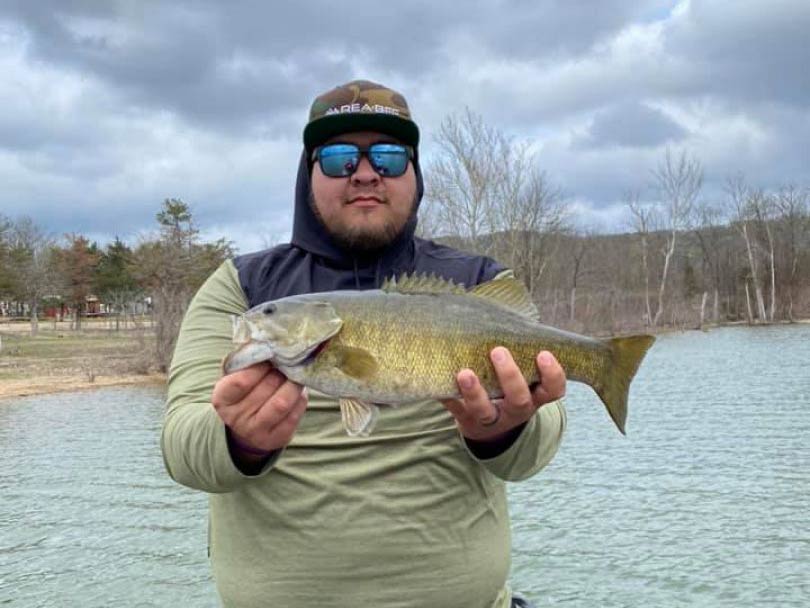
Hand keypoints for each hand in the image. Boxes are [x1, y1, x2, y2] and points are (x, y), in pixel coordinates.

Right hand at [212, 362, 306, 460]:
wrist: (245, 430)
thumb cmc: (243, 394)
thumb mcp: (235, 378)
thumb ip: (246, 362)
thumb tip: (268, 343)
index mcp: (222, 399)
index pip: (241, 381)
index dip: (260, 367)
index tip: (270, 356)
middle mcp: (236, 418)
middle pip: (266, 389)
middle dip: (280, 372)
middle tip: (288, 363)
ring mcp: (256, 431)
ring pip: (282, 403)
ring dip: (293, 385)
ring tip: (296, 375)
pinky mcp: (277, 438)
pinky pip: (294, 414)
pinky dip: (300, 399)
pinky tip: (298, 391)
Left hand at [442, 348, 565, 441]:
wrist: (490, 427)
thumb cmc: (509, 387)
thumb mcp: (523, 376)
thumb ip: (522, 352)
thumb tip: (509, 311)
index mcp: (534, 396)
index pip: (553, 390)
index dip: (553, 374)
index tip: (543, 353)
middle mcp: (516, 410)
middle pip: (519, 399)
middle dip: (510, 376)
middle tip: (498, 351)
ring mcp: (491, 419)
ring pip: (485, 411)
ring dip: (475, 392)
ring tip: (464, 373)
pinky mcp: (467, 421)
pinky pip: (457, 412)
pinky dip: (449, 399)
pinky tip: (440, 387)